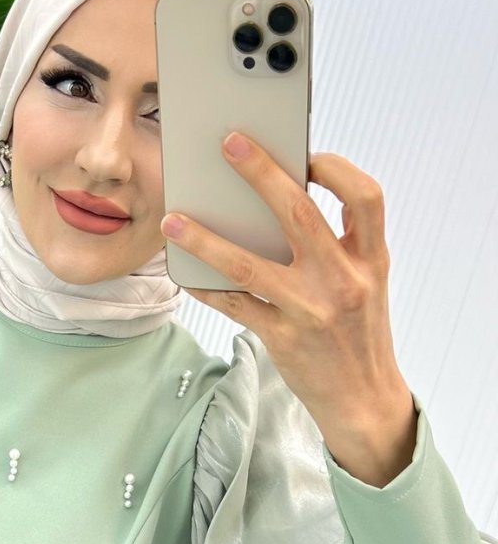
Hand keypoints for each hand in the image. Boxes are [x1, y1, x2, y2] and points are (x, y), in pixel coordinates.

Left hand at [161, 131, 410, 438]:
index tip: (308, 156)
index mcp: (370, 260)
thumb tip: (284, 196)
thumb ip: (340, 243)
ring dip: (206, 239)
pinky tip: (183, 272)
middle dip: (262, 173)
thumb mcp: (366, 282)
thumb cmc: (359, 333)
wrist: (364, 401)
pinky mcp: (283, 338)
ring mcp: (311, 311)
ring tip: (174, 221)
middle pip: (300, 214)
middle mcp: (343, 281)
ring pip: (250, 264)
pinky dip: (206, 287)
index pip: (366, 197)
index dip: (338, 169)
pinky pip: (235, 305)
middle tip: (229, 143)